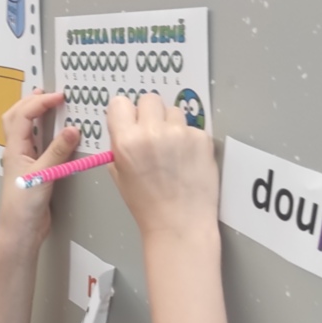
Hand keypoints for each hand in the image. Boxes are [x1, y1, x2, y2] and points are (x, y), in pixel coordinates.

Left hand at [0, 88, 79, 241]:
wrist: (21, 231)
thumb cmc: (24, 206)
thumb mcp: (43, 175)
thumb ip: (58, 151)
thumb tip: (72, 129)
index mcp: (14, 149)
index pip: (24, 115)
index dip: (41, 102)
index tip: (59, 96)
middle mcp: (16, 151)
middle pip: (16, 117)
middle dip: (30, 101)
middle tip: (48, 92)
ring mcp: (23, 160)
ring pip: (23, 129)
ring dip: (32, 113)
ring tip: (47, 104)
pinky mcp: (33, 169)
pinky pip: (35, 143)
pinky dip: (42, 131)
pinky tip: (54, 132)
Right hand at [105, 93, 219, 236]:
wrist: (179, 224)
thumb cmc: (147, 204)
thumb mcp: (119, 174)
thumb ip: (119, 145)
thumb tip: (126, 125)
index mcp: (126, 141)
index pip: (120, 103)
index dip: (126, 113)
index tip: (131, 122)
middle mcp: (152, 132)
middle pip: (149, 99)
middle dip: (150, 113)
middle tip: (153, 133)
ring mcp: (180, 134)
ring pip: (173, 111)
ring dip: (171, 124)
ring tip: (172, 149)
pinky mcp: (202, 138)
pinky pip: (192, 127)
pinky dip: (189, 139)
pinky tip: (187, 159)